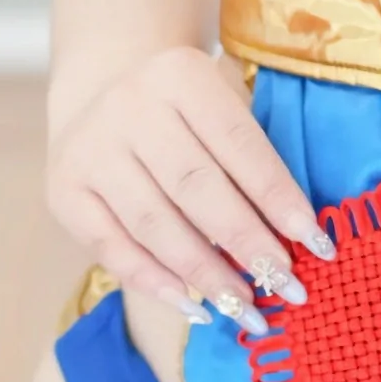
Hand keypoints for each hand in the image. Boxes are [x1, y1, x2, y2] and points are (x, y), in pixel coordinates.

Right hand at [47, 45, 334, 318]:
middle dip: (247, 243)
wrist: (102, 91)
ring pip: (155, 224)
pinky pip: (114, 248)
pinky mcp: (64, 192)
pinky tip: (196, 305)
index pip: (240, 144)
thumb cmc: (186, 113)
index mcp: (180, 75)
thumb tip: (297, 240)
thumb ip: (252, 160)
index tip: (316, 244)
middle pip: (197, 188)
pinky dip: (157, 282)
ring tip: (247, 306)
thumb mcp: (221, 106)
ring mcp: (91, 150)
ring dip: (207, 273)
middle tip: (286, 286)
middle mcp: (129, 108)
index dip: (279, 198)